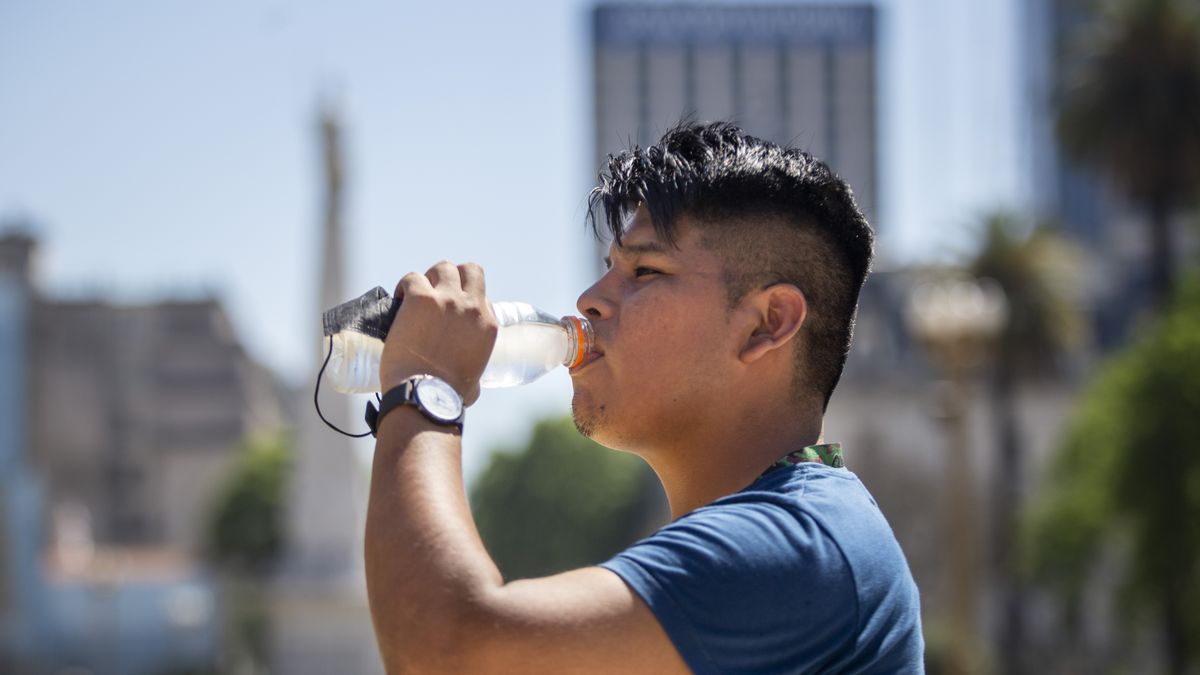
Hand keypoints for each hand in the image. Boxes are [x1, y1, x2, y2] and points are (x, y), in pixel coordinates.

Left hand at [379, 261, 496, 405]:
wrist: (424, 394)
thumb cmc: (447, 396)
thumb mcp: (474, 381)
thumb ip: (473, 373)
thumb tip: (469, 383)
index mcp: (487, 325)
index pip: (482, 297)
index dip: (466, 301)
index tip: (451, 312)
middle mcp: (471, 307)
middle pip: (470, 271)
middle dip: (453, 278)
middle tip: (437, 293)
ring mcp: (446, 300)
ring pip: (443, 268)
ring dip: (430, 278)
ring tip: (417, 294)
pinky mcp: (420, 299)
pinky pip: (412, 278)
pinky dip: (405, 286)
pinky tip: (400, 299)